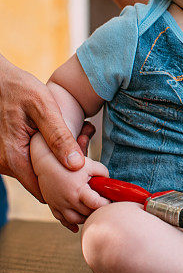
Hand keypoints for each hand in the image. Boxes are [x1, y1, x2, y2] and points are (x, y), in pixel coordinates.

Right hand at [0, 55, 88, 200]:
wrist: (0, 80)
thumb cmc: (20, 89)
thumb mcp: (43, 108)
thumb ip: (59, 136)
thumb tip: (76, 164)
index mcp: (14, 158)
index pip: (44, 191)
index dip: (66, 185)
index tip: (83, 167)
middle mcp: (5, 164)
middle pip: (42, 183)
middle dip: (64, 171)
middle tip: (83, 142)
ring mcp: (4, 160)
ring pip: (37, 172)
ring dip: (56, 161)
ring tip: (75, 137)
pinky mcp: (8, 154)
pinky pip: (31, 162)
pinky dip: (47, 154)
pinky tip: (60, 137)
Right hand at [35, 154, 110, 232]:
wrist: (45, 163)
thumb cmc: (69, 164)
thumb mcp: (90, 164)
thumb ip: (103, 173)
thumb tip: (109, 184)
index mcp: (79, 190)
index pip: (96, 204)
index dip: (106, 204)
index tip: (110, 200)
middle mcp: (69, 200)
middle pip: (87, 213)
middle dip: (97, 211)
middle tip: (103, 207)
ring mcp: (60, 205)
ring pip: (75, 220)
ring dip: (85, 219)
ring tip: (91, 212)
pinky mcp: (53, 206)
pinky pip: (62, 220)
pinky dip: (70, 225)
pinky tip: (76, 227)